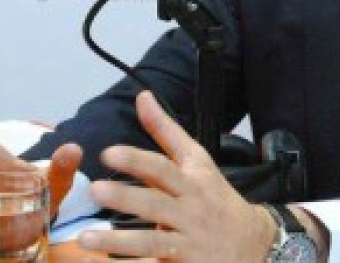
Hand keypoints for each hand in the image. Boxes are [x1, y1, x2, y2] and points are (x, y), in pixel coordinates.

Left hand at [78, 91, 276, 261]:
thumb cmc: (215, 196)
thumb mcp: (198, 161)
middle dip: (126, 196)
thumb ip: (166, 131)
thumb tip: (143, 97)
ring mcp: (189, 240)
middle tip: (95, 190)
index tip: (108, 153)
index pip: (163, 166)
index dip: (136, 159)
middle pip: (156, 202)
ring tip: (85, 239)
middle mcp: (191, 208)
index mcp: (192, 180)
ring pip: (152, 240)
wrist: (254, 242)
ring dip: (118, 241)